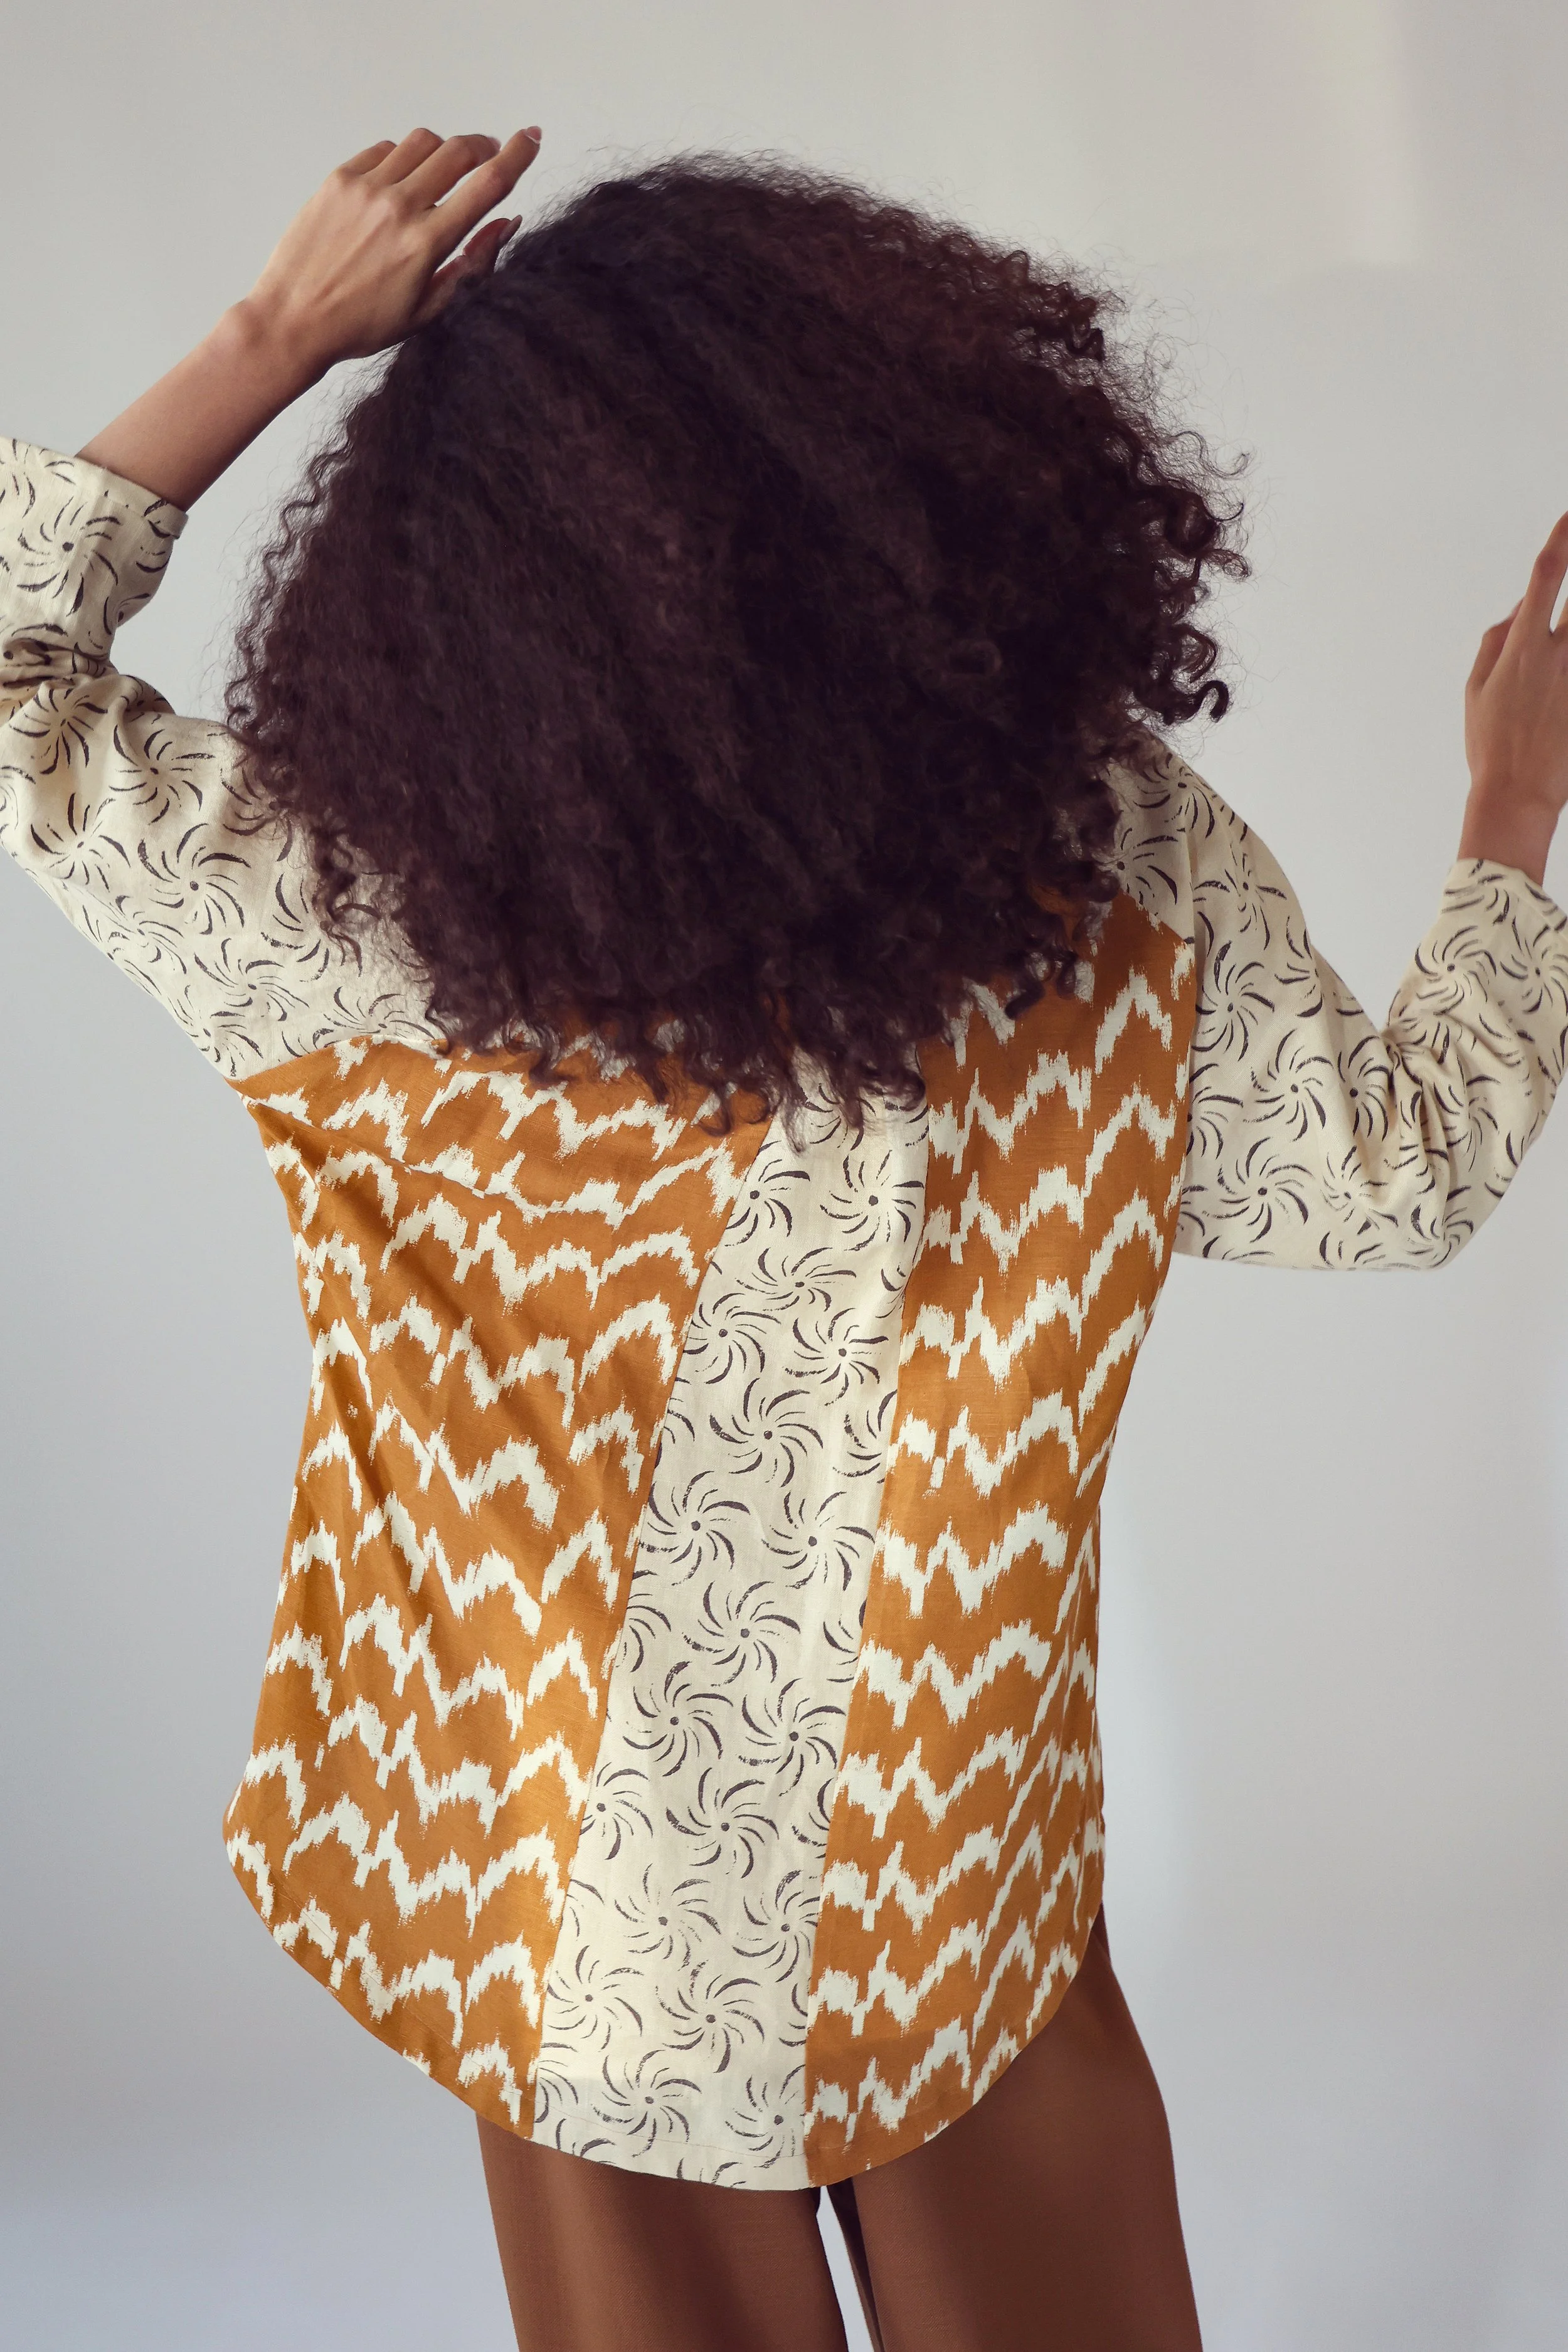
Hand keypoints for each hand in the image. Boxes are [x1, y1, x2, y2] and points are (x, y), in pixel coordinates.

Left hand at [241, 125, 542, 378]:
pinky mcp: (339, 179)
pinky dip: (402, 157)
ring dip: (444, 149)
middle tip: (489, 153)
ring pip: (423, 142)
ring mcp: (366, 188)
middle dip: (483, 146)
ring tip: (443, 169)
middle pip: (459, 150)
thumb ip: (471, 263)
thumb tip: (506, 222)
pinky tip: (401, 180)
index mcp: (426, 244)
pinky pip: (384, 149)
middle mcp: (399, 207)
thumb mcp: (427, 309)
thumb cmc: (361, 326)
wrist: (293, 321)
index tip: (532, 137)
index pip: (487, 184)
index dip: (518, 154)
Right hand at [1459, 509, 1567, 883]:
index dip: (1561, 541)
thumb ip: (1496, 640)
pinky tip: (1560, 673)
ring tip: (1559, 641)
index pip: (1546, 578)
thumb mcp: (1475, 689)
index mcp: (1523, 649)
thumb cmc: (1490, 744)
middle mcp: (1558, 656)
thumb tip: (1521, 607)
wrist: (1518, 794)